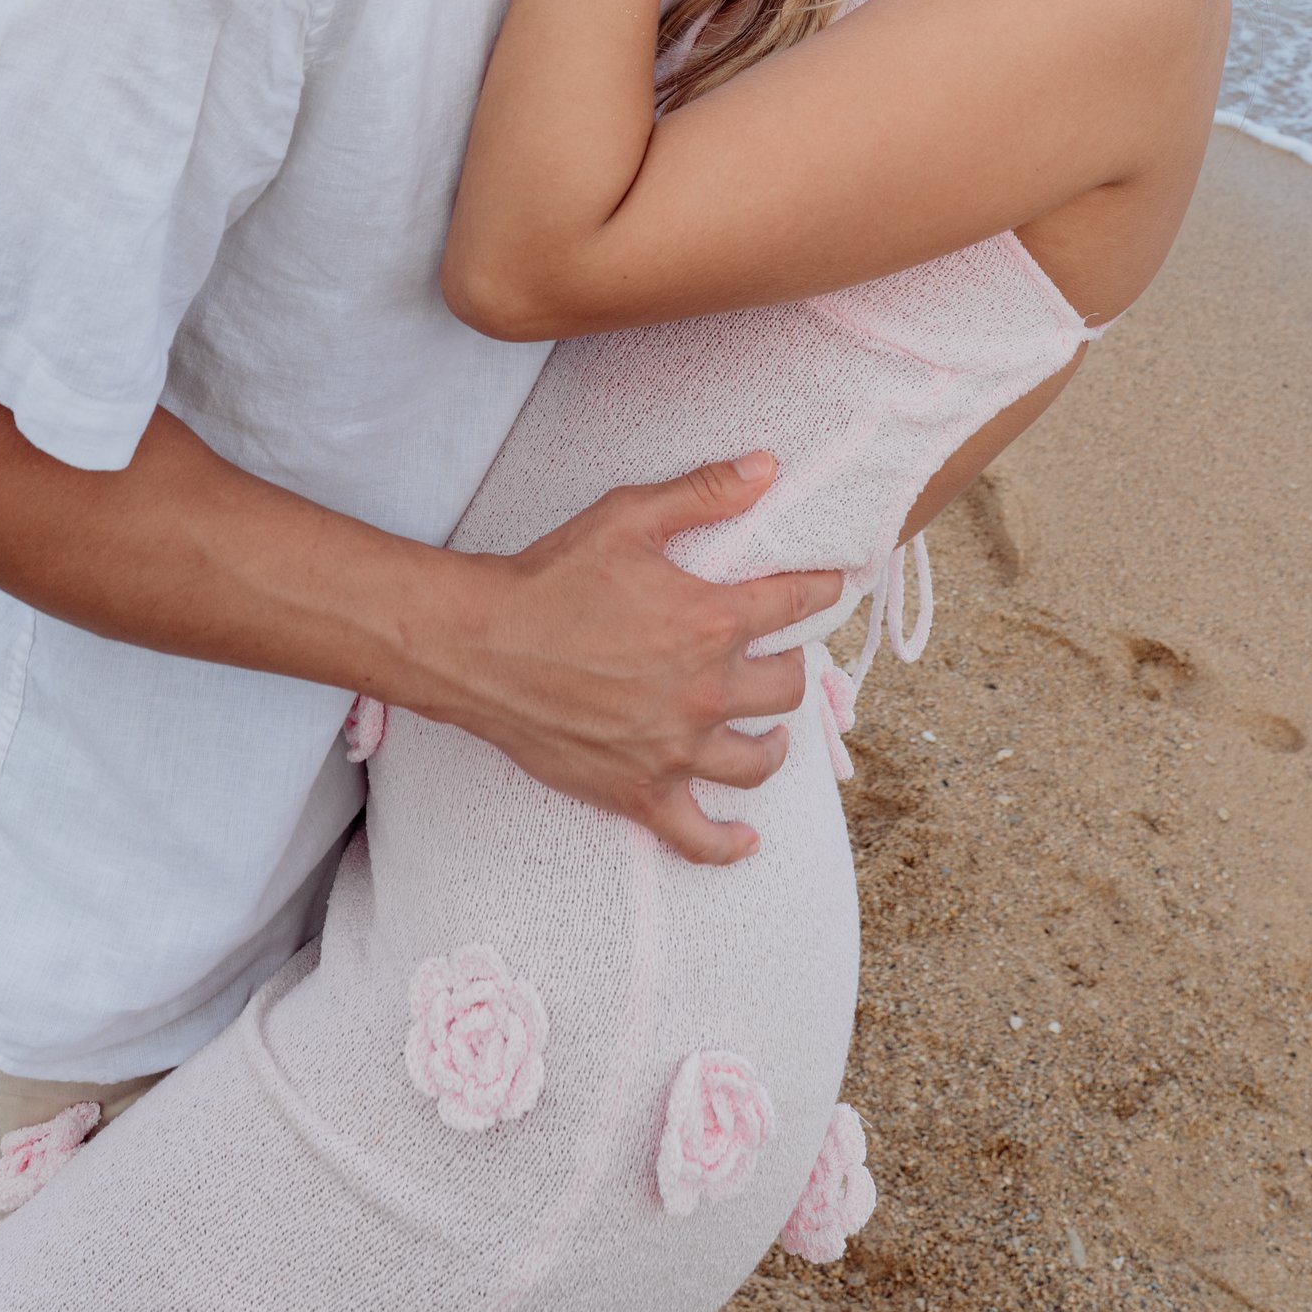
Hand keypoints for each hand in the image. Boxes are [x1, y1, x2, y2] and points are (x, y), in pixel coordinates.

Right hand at [441, 451, 841, 864]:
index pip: (797, 603)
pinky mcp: (639, 791)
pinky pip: (698, 835)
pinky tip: (746, 841)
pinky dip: (727, 843)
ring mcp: (676, 749)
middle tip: (777, 656)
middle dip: (790, 666)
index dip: (821, 589)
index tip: (830, 585)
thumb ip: (703, 492)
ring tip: (768, 731)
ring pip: (759, 759)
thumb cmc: (552, 576)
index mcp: (711, 622)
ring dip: (773, 742)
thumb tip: (768, 467)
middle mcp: (706, 691)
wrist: (481, 645)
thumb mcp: (629, 517)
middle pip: (787, 687)